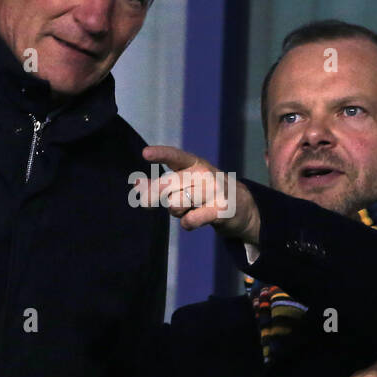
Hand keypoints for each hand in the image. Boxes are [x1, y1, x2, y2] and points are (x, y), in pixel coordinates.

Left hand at [137, 145, 260, 244]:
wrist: (241, 206)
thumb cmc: (205, 193)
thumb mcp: (185, 182)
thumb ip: (161, 182)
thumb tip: (136, 183)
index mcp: (194, 163)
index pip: (176, 156)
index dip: (160, 154)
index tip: (145, 153)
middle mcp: (203, 174)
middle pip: (167, 186)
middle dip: (154, 197)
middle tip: (151, 202)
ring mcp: (213, 191)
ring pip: (175, 205)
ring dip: (176, 211)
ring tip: (189, 208)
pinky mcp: (219, 210)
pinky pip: (189, 220)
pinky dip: (187, 223)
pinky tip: (193, 220)